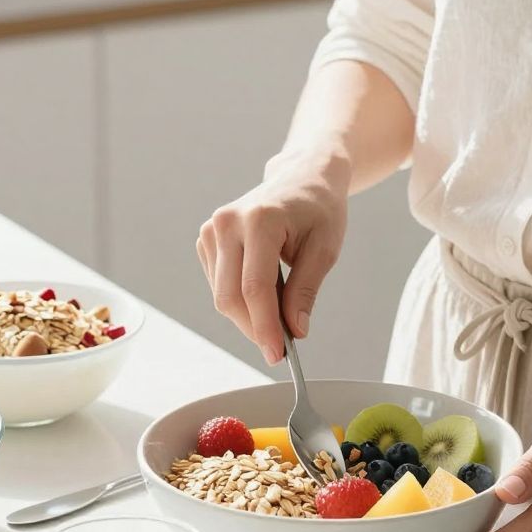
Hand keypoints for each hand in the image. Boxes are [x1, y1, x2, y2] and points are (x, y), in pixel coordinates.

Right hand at [196, 151, 349, 364]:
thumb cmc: (318, 209)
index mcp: (260, 220)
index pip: (254, 287)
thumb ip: (305, 290)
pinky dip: (240, 300)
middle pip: (230, 296)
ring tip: (280, 310)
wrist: (301, 177)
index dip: (265, 326)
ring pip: (222, 295)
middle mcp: (227, 223)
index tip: (278, 354)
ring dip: (249, 316)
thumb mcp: (324, 249)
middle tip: (280, 349)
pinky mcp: (207, 239)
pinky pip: (218, 284)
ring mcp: (212, 230)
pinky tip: (265, 293)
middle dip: (254, 329)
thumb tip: (295, 330)